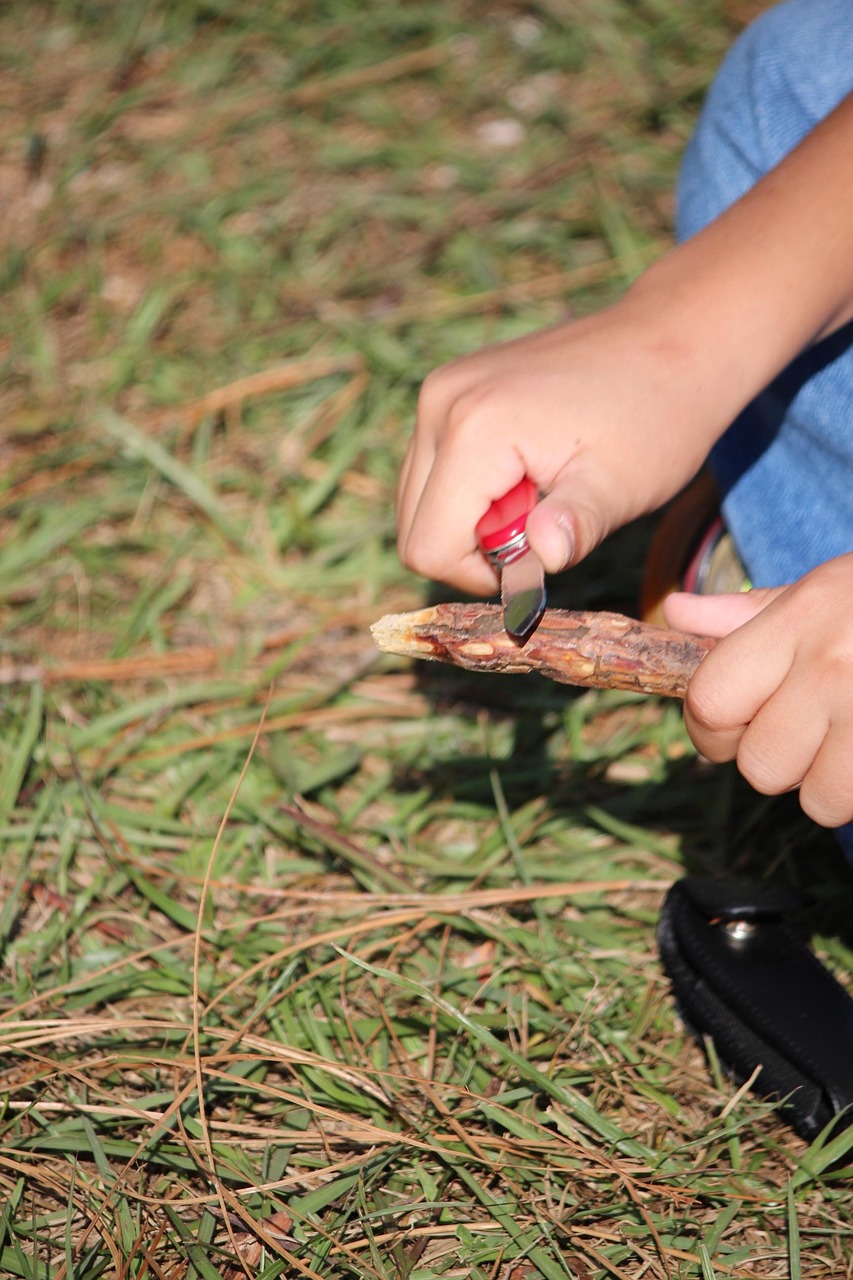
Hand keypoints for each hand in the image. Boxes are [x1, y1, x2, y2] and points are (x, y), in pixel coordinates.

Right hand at [397, 298, 720, 595]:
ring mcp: (441, 390)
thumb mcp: (622, 485)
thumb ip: (575, 526)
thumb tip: (543, 560)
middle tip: (544, 521)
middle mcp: (440, 403)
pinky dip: (472, 490)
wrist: (673, 337)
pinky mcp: (450, 388)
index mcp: (474, 429)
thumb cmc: (656, 417)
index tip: (539, 553)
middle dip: (473, 548)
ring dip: (472, 520)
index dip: (480, 575)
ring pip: (419, 500)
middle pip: (413, 527)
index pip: (428, 547)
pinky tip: (528, 471)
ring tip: (539, 493)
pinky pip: (434, 468)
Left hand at [664, 554, 852, 827]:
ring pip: (818, 800)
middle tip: (806, 733)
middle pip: (760, 765)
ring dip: (829, 785)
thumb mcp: (825, 588)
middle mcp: (837, 667)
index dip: (713, 726)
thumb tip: (677, 611)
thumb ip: (750, 614)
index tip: (731, 725)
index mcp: (803, 619)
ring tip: (851, 743)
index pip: (712, 701)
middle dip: (776, 760)